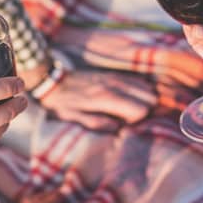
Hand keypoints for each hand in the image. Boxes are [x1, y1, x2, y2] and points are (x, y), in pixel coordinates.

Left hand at [39, 70, 157, 130]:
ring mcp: (116, 77)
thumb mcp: (75, 119)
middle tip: (132, 119)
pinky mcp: (115, 74)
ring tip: (132, 110)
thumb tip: (119, 128)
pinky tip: (132, 99)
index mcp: (106, 98)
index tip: (126, 126)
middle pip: (150, 97)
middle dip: (146, 110)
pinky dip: (142, 91)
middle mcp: (115, 85)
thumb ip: (98, 124)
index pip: (141, 109)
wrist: (53, 82)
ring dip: (145, 100)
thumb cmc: (62, 104)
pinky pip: (139, 80)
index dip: (139, 121)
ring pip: (147, 88)